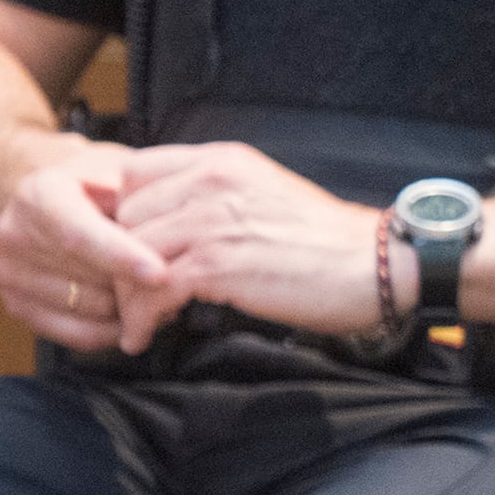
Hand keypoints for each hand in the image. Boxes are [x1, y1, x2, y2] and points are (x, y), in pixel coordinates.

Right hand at [0, 135, 174, 355]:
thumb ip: (141, 194)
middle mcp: (15, 234)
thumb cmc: (102, 185)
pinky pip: (80, 335)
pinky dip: (117, 329)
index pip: (79, 235)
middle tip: (183, 278)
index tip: (161, 274)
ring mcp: (10, 272)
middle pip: (90, 278)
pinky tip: (136, 310)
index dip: (121, 257)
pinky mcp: (17, 305)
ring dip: (134, 307)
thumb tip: (171, 227)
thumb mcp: (122, 170)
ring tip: (158, 288)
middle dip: (141, 284)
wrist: (58, 199)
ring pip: (92, 309)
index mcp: (40, 194)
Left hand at [114, 142, 386, 351]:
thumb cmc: (326, 241)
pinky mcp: (219, 265)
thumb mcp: (265, 192)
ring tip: (138, 321)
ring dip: (126, 296)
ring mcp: (213, 221)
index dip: (124, 214)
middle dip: (118, 261)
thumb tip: (170, 222)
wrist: (375, 264)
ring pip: (130, 256)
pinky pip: (152, 291)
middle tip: (132, 293)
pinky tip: (147, 335)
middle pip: (124, 217)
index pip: (135, 172)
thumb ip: (216, 195)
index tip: (132, 249)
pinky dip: (141, 319)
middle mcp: (212, 181)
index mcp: (222, 160)